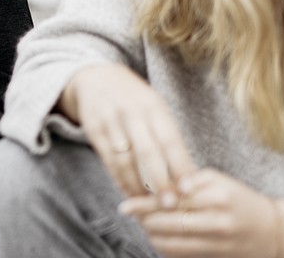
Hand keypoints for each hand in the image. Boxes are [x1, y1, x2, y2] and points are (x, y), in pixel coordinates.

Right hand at [59, 64, 195, 202]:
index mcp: (153, 106)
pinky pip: (108, 160)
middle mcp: (131, 112)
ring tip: (149, 205)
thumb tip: (189, 174)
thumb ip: (168, 135)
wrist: (95, 78)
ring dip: (138, 185)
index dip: (180, 164)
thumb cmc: (135, 100)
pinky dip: (120, 180)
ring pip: (125, 160)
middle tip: (170, 204)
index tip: (189, 188)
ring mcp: (110, 120)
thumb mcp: (154, 107)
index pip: (170, 139)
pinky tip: (129, 193)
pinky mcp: (94, 130)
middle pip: (147, 151)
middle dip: (160, 180)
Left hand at [120, 169, 283, 257]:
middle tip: (133, 213)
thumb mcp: (218, 181)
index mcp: (216, 196)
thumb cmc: (240, 200)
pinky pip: (179, 255)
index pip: (171, 199)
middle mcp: (216, 221)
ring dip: (151, 235)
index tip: (125, 204)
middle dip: (144, 219)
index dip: (144, 203)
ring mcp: (216, 243)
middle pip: (166, 223)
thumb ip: (187, 179)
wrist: (274, 231)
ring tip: (147, 224)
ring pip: (170, 243)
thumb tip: (156, 184)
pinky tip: (160, 237)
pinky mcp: (215, 257)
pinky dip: (164, 247)